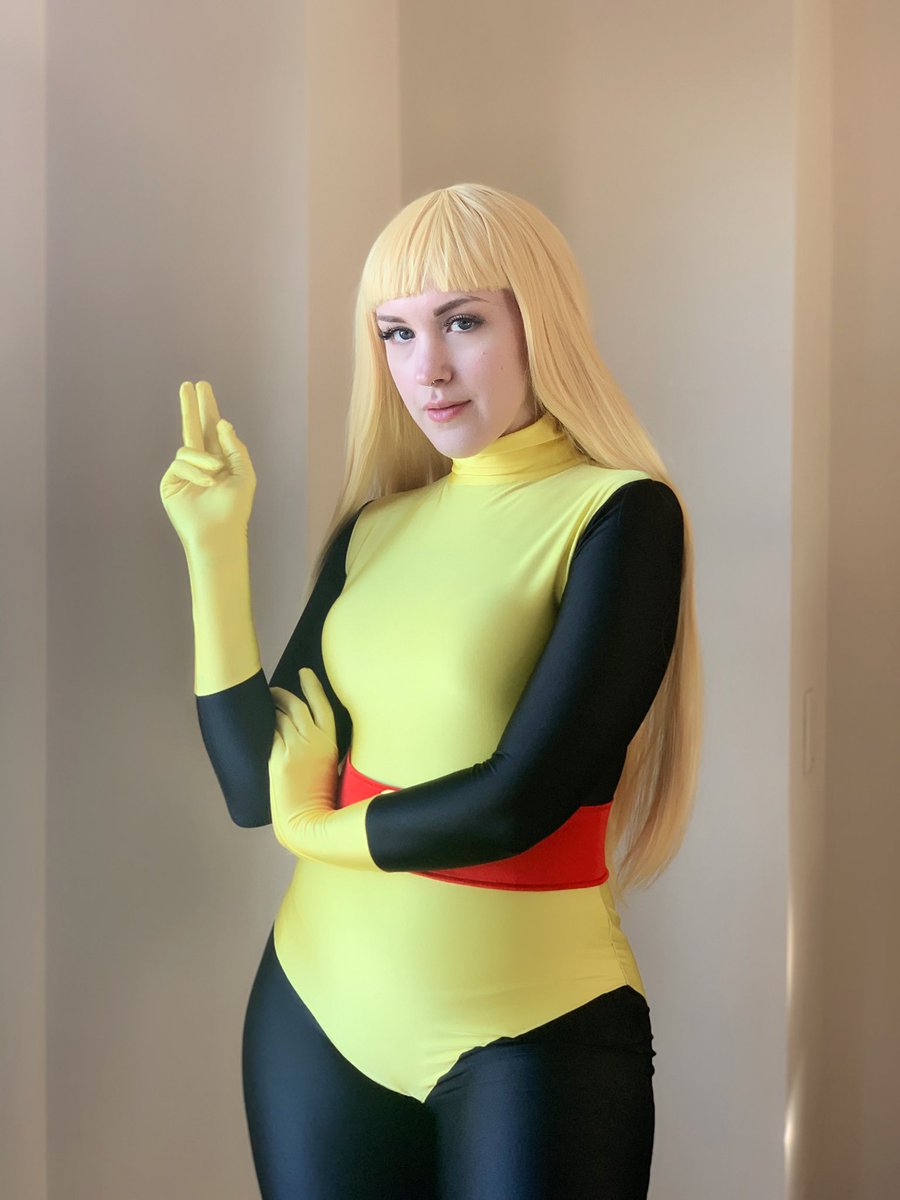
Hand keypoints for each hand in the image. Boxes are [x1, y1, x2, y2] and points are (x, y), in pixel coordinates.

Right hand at [159, 380, 256, 557]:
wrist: (218, 532)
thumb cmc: (235, 508)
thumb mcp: (244, 474)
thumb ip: (235, 447)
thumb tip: (222, 423)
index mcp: (220, 459)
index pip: (212, 428)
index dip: (208, 408)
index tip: (202, 387)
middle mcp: (201, 463)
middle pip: (193, 427)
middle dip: (191, 406)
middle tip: (188, 385)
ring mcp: (184, 472)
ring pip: (188, 447)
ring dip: (204, 460)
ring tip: (215, 477)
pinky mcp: (171, 481)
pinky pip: (180, 463)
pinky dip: (195, 472)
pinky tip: (206, 485)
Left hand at [269, 667, 338, 856]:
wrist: (309, 823)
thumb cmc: (320, 802)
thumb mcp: (328, 769)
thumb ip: (319, 750)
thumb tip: (304, 735)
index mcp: (330, 744)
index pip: (321, 705)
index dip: (312, 686)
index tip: (304, 672)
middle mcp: (314, 741)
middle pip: (297, 706)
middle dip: (283, 694)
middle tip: (274, 691)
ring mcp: (296, 748)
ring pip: (281, 716)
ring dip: (271, 707)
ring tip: (264, 704)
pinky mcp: (279, 758)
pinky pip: (269, 733)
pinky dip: (262, 725)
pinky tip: (256, 722)